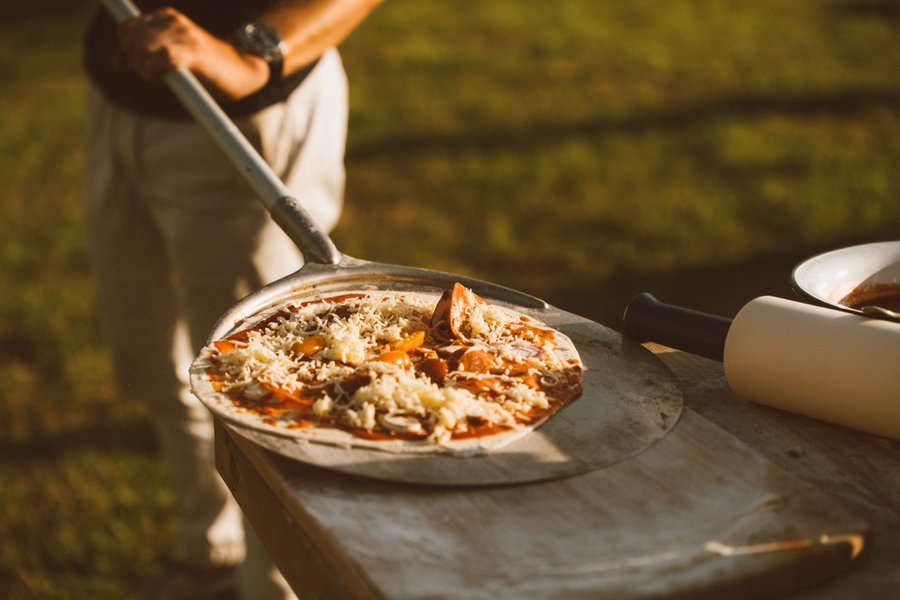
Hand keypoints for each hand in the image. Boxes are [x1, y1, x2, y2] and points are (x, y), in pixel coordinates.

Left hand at [114, 7, 268, 100]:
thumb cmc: (206, 67)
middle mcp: (173, 20)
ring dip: (143, 69)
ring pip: (142, 48)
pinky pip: (160, 58)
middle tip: (150, 75)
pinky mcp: (193, 51)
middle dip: (133, 61)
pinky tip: (163, 78)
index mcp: (166, 16)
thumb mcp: (171, 55)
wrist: (242, 71)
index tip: (141, 67)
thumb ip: (143, 56)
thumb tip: (115, 63)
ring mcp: (184, 34)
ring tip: (158, 77)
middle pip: (130, 40)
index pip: (126, 29)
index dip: (126, 51)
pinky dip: (154, 72)